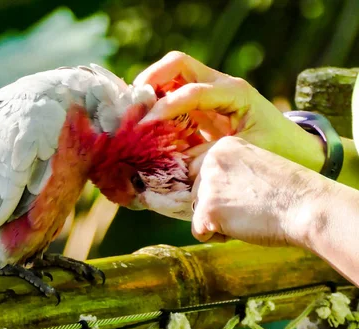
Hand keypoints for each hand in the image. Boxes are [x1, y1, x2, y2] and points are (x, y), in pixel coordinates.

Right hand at [134, 51, 324, 172]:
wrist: (296, 150)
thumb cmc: (276, 151)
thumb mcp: (245, 154)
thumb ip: (210, 157)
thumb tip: (177, 164)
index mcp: (235, 93)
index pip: (192, 91)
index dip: (166, 106)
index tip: (145, 124)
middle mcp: (220, 85)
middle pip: (178, 64)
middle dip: (152, 78)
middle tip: (134, 103)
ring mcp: (210, 92)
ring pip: (172, 75)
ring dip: (150, 89)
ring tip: (134, 112)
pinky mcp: (202, 106)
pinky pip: (173, 95)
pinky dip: (156, 103)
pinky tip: (145, 122)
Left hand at [189, 136, 331, 246]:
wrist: (309, 207)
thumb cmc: (290, 193)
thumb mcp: (255, 168)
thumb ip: (229, 173)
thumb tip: (205, 193)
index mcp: (223, 146)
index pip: (202, 174)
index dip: (223, 191)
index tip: (249, 193)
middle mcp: (211, 160)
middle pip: (197, 193)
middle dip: (219, 206)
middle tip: (251, 206)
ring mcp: (208, 184)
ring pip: (198, 212)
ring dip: (220, 221)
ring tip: (249, 216)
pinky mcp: (208, 209)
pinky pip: (198, 232)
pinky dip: (217, 237)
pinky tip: (241, 228)